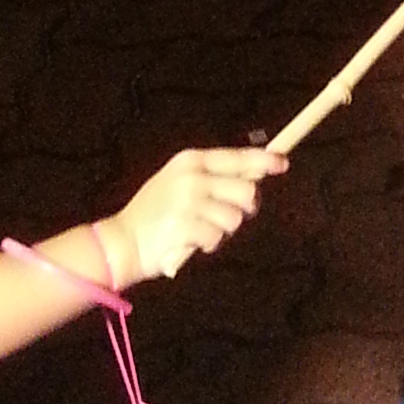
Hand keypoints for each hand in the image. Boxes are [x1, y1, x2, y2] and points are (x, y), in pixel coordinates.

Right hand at [102, 145, 286, 287]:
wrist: (120, 242)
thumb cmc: (155, 216)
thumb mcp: (179, 184)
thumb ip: (213, 179)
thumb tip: (253, 179)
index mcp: (191, 160)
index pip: (238, 157)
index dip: (265, 161)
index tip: (283, 164)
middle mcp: (192, 176)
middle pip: (247, 191)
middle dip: (245, 209)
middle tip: (228, 218)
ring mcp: (188, 200)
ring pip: (235, 219)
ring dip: (223, 231)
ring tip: (200, 231)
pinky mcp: (185, 225)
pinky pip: (217, 239)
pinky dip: (208, 246)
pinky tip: (190, 242)